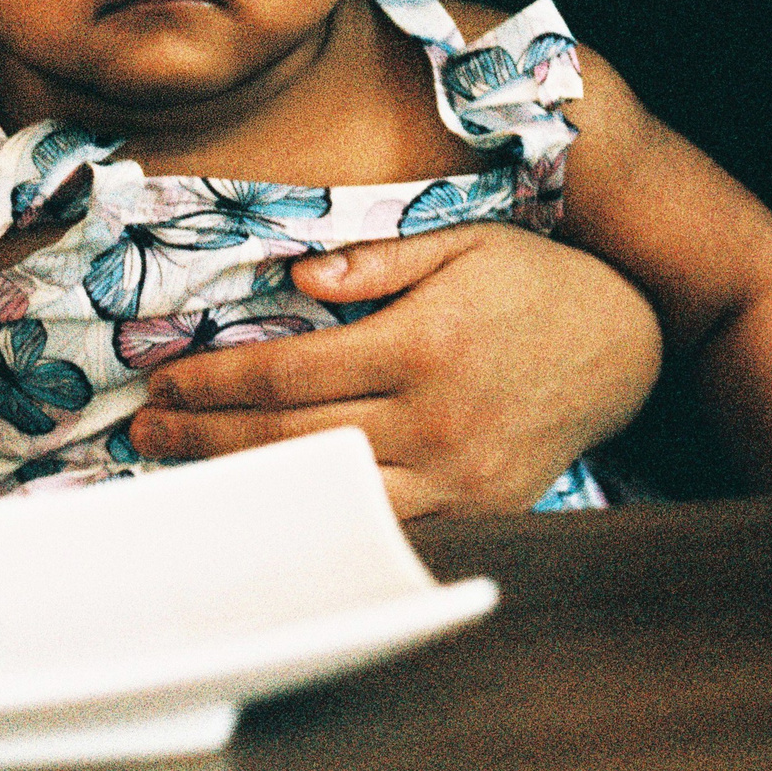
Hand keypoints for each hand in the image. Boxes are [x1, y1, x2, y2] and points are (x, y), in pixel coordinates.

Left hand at [129, 223, 661, 518]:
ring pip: (325, 493)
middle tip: (146, 434)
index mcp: (423, 345)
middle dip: (206, 437)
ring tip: (185, 474)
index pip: (288, 372)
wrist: (625, 349)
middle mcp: (434, 419)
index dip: (214, 381)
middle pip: (291, 438)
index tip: (163, 381)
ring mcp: (455, 477)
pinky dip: (317, 522)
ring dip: (246, 486)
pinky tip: (270, 509)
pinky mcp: (473, 512)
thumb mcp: (465, 242)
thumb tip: (298, 281)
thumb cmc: (533, 284)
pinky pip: (380, 528)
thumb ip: (381, 260)